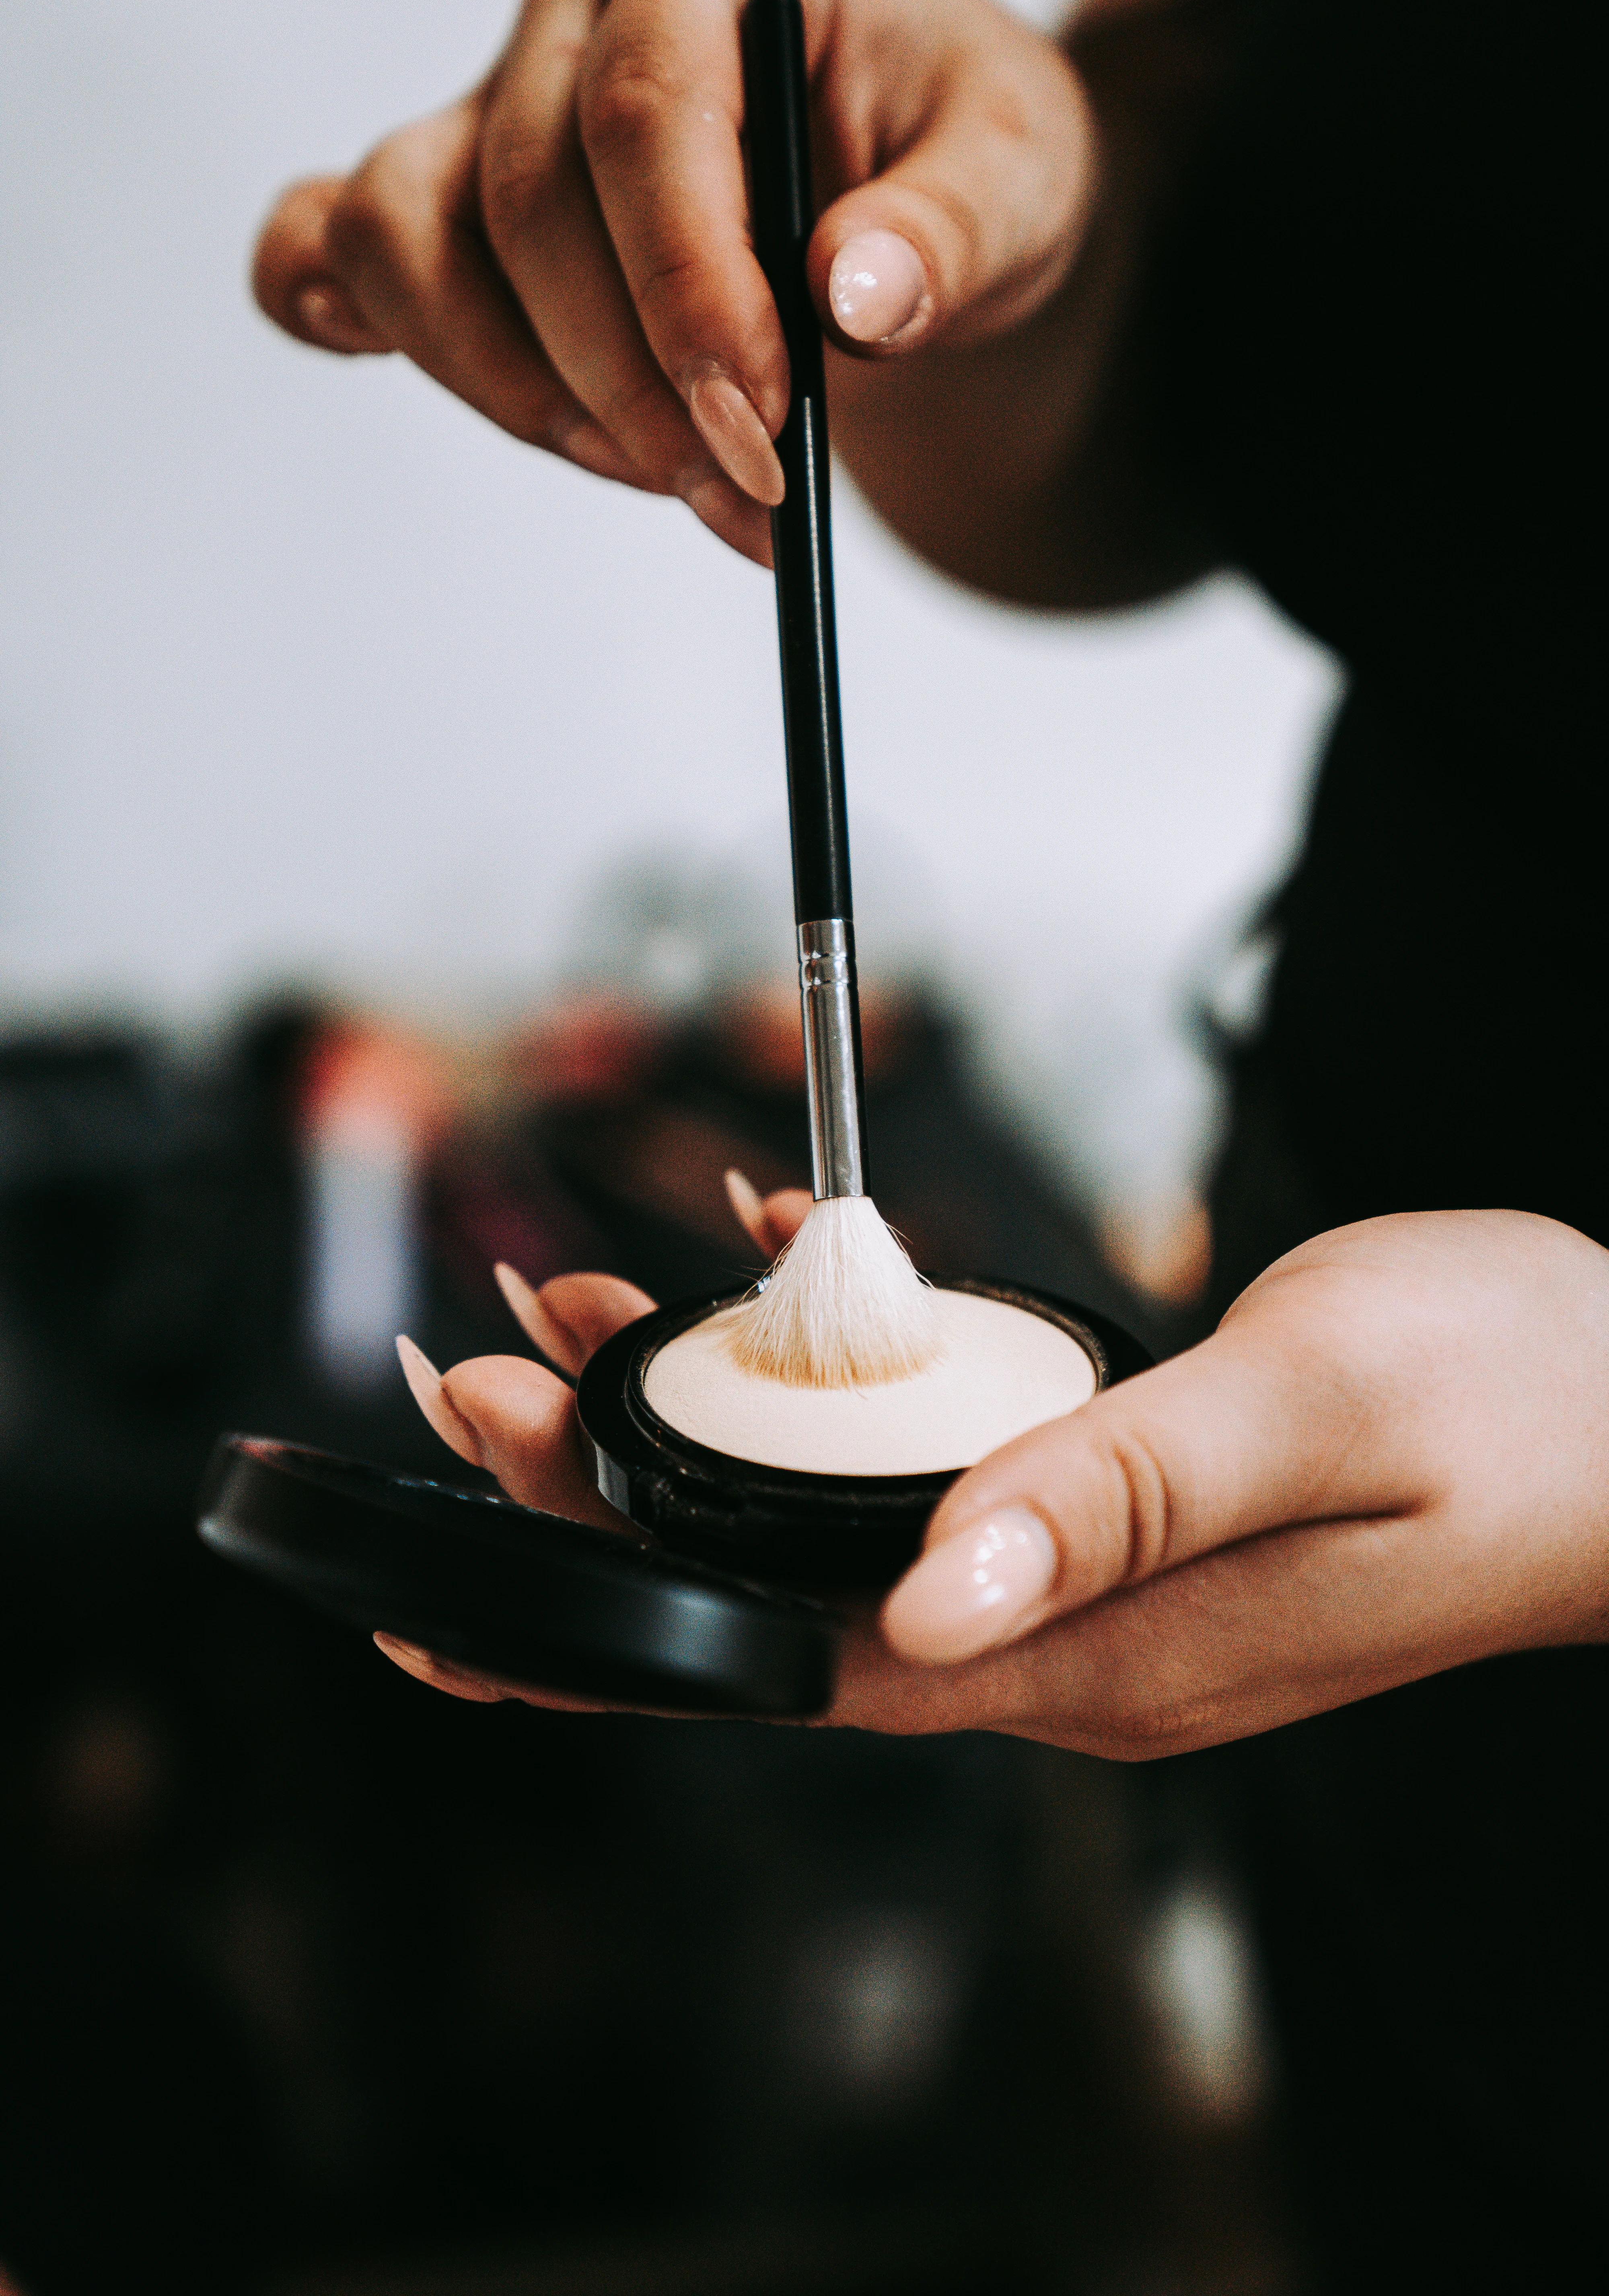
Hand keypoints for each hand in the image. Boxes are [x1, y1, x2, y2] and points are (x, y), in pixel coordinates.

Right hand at [250, 0, 1092, 570]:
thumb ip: (955, 232)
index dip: (684, 289)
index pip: (644, 110)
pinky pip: (324, 243)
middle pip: (526, 198)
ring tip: (662, 478)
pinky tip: (417, 372)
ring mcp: (493, 95)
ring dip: (518, 394)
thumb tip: (855, 302)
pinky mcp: (447, 193)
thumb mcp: (1023, 180)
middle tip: (743, 500)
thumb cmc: (958, 158)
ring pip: (412, 238)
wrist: (920, 181)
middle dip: (628, 386)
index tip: (756, 432)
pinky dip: (343, 318)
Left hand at [386, 1204, 1608, 1751]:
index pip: (811, 1657)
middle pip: (796, 1604)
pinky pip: (939, 1483)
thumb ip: (1123, 1494)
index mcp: (1113, 1656)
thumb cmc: (1520, 1399)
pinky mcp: (1120, 1537)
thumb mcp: (1319, 1408)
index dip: (632, 1589)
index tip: (496, 1469)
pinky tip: (790, 1286)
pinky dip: (842, 1398)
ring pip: (849, 1540)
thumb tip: (934, 1598)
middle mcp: (1082, 1656)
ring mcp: (1099, 1602)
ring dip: (709, 1441)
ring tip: (583, 1320)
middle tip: (483, 1373)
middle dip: (621, 1508)